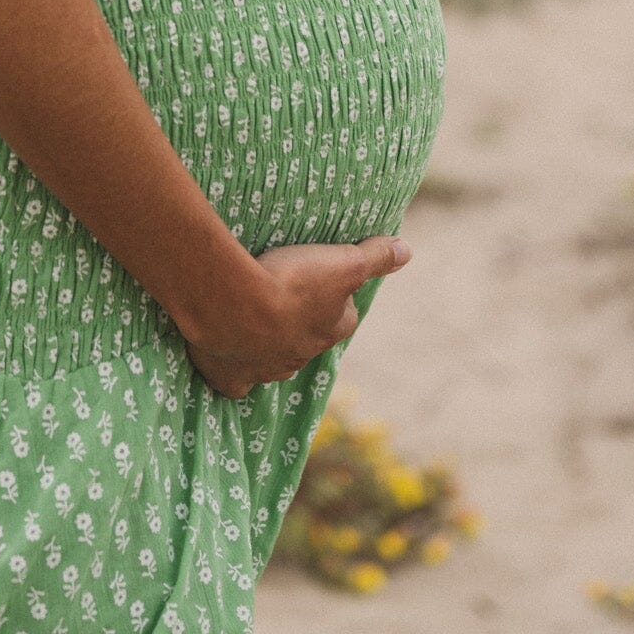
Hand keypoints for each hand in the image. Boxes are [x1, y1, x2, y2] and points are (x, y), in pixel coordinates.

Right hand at [183, 235, 413, 399]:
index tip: (322, 279)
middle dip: (301, 321)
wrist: (236, 307)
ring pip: (275, 359)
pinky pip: (237, 382)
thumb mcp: (343, 263)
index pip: (344, 316)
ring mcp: (268, 369)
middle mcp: (303, 355)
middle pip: (309, 338)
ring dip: (268, 342)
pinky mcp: (233, 378)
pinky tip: (227, 358)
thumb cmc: (292, 282)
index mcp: (331, 330)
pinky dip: (235, 373)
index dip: (336, 298)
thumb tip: (407, 251)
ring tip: (251, 315)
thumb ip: (374, 258)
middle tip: (283, 292)